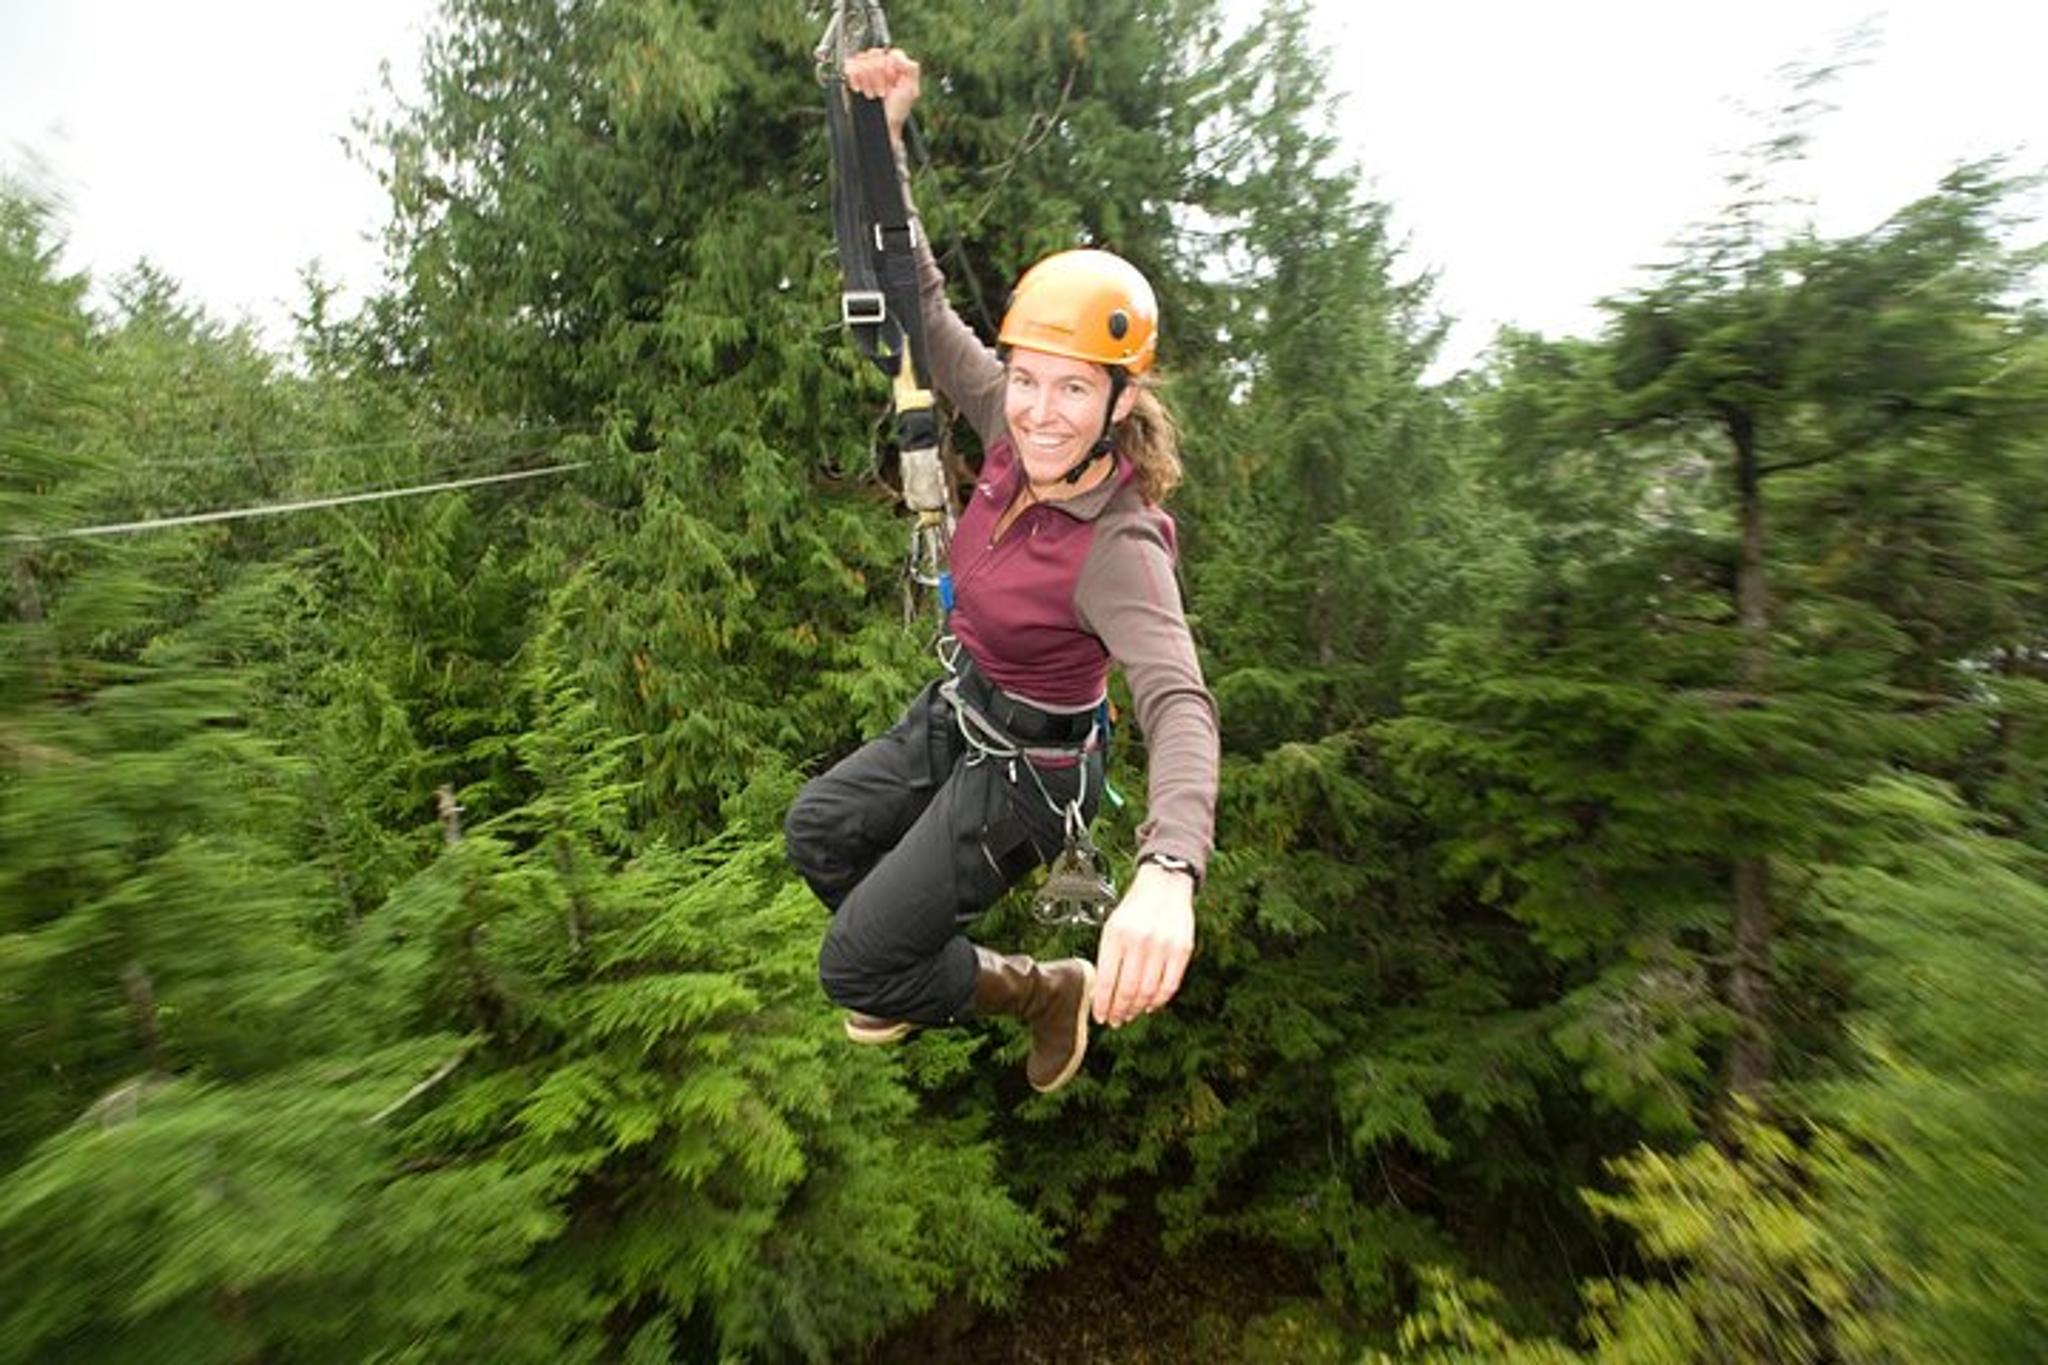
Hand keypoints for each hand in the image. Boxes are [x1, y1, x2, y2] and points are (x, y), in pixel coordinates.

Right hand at [842, 46, 920, 143]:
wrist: (883, 124)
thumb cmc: (898, 109)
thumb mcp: (912, 90)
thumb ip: (912, 69)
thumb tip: (895, 56)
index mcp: (896, 64)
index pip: (889, 52)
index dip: (889, 67)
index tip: (891, 82)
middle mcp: (881, 63)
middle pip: (874, 55)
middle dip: (877, 77)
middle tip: (881, 93)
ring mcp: (866, 68)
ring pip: (861, 61)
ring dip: (866, 81)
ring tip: (872, 95)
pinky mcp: (853, 74)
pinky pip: (849, 66)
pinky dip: (854, 79)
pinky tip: (859, 89)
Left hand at [1092, 862, 1195, 1027]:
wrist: (1164, 885)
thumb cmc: (1135, 908)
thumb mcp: (1112, 927)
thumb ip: (1108, 958)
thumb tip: (1103, 994)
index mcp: (1116, 935)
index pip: (1107, 981)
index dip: (1103, 1004)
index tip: (1100, 1016)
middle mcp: (1139, 941)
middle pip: (1128, 990)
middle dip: (1119, 1011)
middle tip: (1115, 1020)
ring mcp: (1163, 946)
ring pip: (1148, 992)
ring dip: (1137, 1008)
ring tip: (1131, 1014)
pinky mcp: (1182, 950)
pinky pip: (1169, 985)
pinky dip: (1159, 1001)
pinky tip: (1150, 1005)